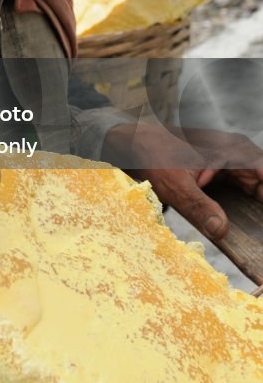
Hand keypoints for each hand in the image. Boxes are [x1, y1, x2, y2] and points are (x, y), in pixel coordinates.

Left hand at [102, 122, 262, 240]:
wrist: (133, 143)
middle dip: (261, 212)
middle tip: (259, 239)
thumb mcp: (175, 186)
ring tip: (256, 236)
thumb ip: (199, 207)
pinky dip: (246, 206)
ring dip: (256, 211)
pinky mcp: (222, 172)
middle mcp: (238, 154)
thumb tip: (221, 231)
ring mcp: (231, 162)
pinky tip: (247, 230)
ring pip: (256, 189)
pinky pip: (243, 190)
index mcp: (233, 151)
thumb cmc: (153, 157)